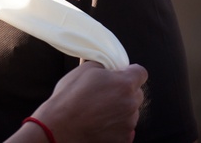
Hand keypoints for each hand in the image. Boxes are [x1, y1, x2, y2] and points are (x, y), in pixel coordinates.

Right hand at [29, 61, 147, 142]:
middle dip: (125, 91)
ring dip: (121, 108)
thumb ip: (102, 65)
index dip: (130, 71)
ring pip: (131, 111)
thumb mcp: (83, 70)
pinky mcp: (124, 138)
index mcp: (124, 84)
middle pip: (137, 93)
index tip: (120, 74)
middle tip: (105, 92)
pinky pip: (125, 128)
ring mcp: (129, 123)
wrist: (60, 126)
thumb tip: (107, 66)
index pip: (141, 73)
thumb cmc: (69, 97)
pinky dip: (116, 125)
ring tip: (99, 109)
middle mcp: (131, 103)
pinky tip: (100, 122)